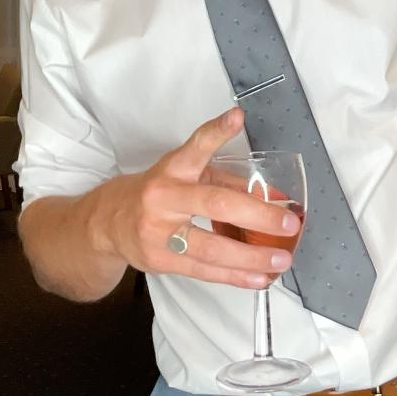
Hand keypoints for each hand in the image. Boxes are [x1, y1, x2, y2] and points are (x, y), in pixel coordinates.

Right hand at [91, 107, 299, 288]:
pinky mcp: (161, 262)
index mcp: (172, 169)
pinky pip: (205, 272)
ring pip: (213, 248)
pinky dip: (236, 277)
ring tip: (282, 258)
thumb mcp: (184, 174)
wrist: (107, 224)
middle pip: (215, 205)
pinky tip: (260, 278)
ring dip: (252, 257)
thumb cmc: (157, 193)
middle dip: (258, 215)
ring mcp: (160, 233)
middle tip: (289, 221)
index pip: (195, 147)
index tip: (237, 117)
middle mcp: (164, 198)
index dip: (216, 132)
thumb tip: (271, 195)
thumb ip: (224, 180)